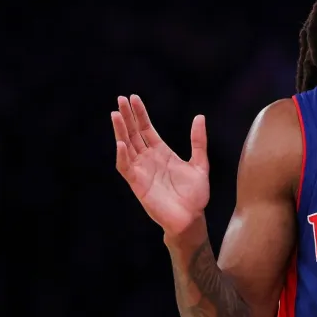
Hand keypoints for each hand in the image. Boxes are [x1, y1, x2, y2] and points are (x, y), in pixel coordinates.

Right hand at [111, 95, 209, 236]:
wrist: (191, 218)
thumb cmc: (195, 195)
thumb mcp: (200, 164)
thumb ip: (198, 141)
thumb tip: (199, 117)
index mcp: (162, 152)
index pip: (146, 129)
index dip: (140, 114)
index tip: (133, 97)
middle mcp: (149, 159)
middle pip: (134, 133)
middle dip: (127, 117)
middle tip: (121, 98)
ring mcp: (141, 170)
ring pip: (127, 146)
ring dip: (120, 131)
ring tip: (116, 114)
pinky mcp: (137, 184)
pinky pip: (126, 167)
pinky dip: (122, 155)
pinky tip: (121, 142)